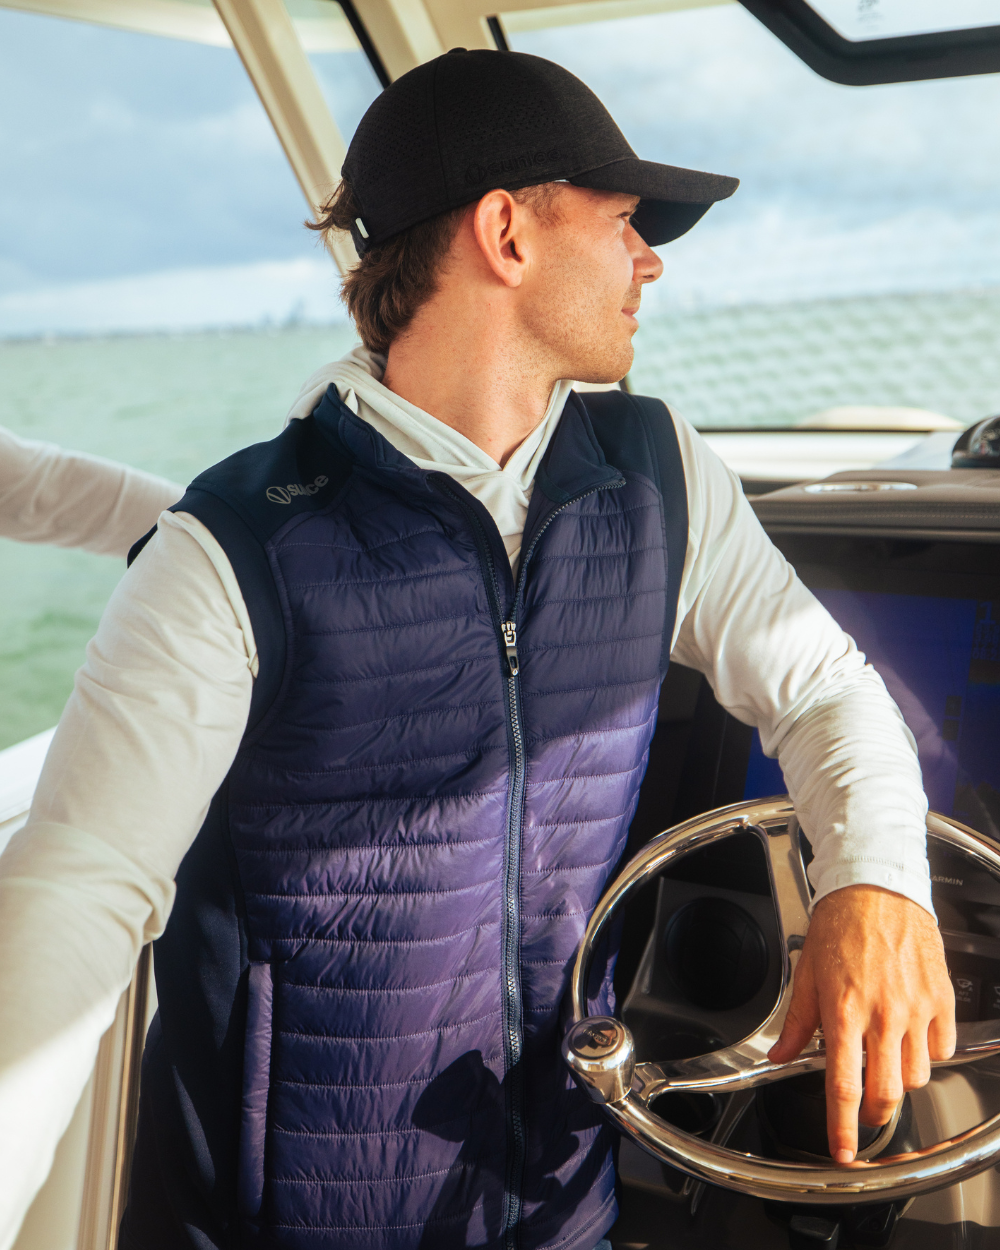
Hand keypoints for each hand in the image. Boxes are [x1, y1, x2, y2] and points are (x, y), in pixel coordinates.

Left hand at [767, 884, 955, 1162]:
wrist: (877, 887)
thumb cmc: (840, 924)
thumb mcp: (807, 973)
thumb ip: (797, 1023)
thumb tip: (780, 1055)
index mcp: (844, 1011)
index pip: (844, 1086)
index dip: (842, 1127)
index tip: (841, 1150)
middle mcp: (883, 1015)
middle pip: (887, 1093)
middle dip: (874, 1113)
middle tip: (864, 1107)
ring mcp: (917, 1009)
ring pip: (917, 1076)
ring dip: (899, 1078)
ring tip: (884, 1058)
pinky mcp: (941, 999)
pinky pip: (941, 1048)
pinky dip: (927, 1053)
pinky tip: (910, 1036)